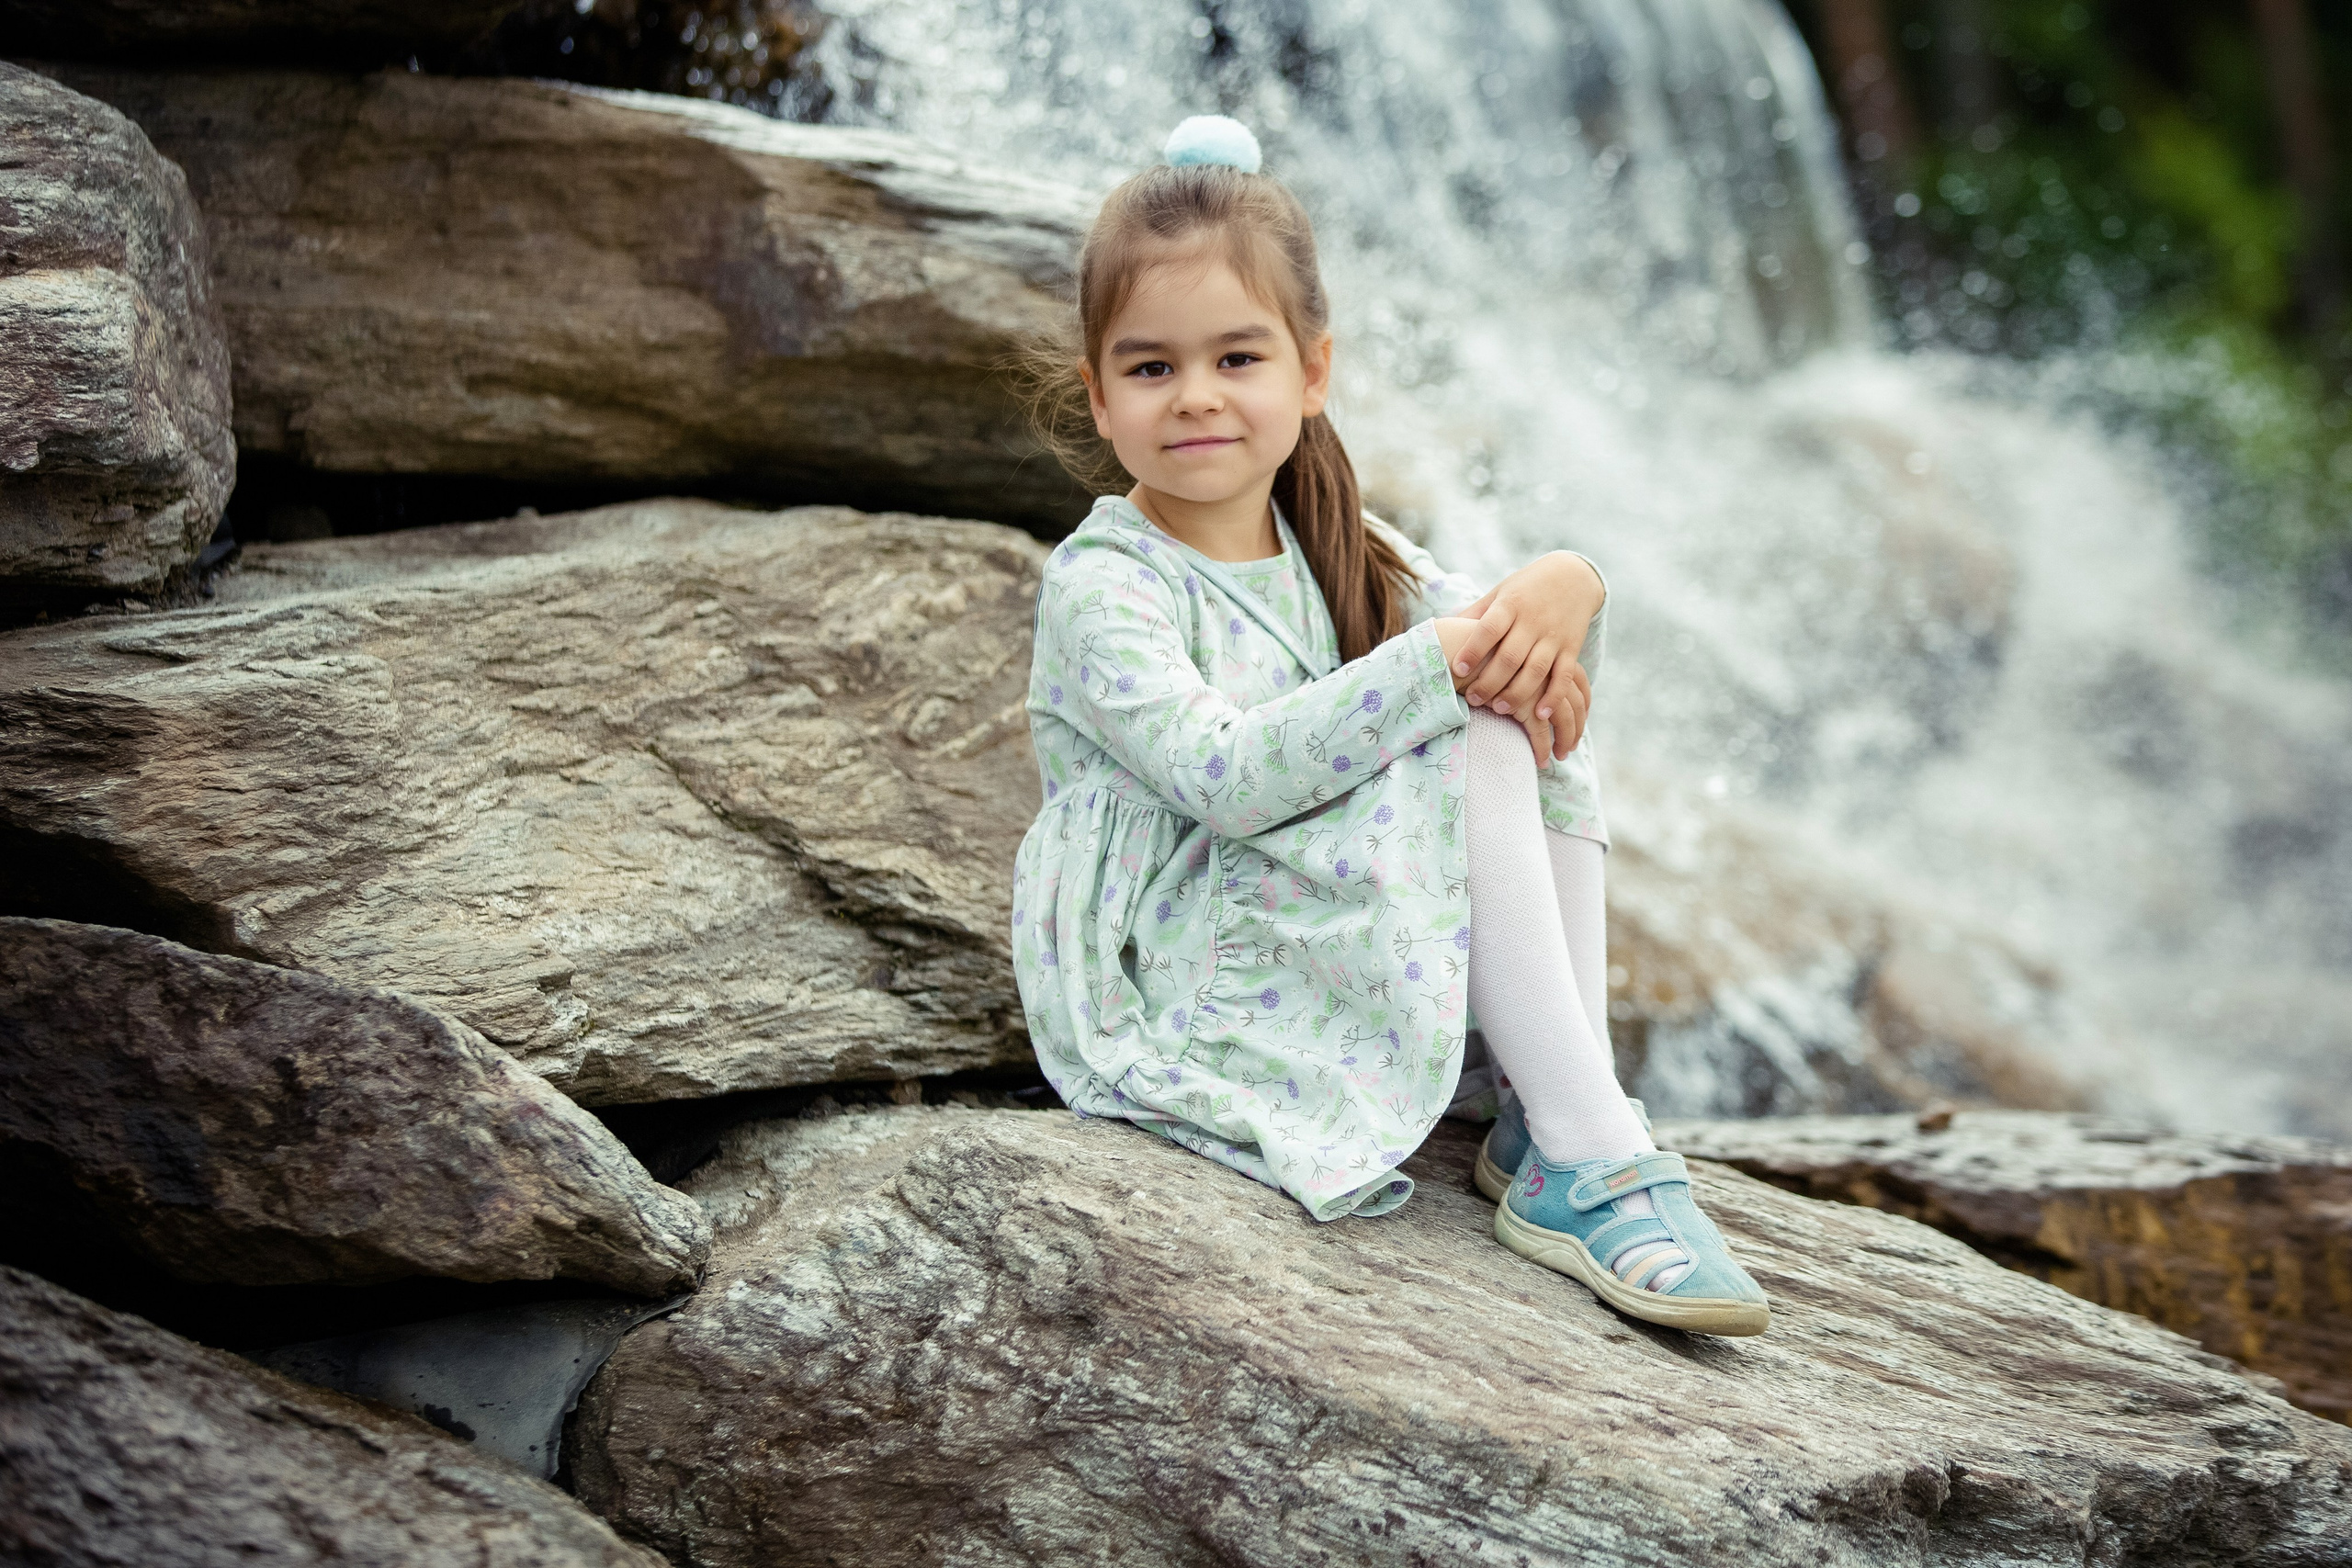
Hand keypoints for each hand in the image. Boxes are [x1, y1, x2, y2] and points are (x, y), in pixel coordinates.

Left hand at [1451, 553, 1603, 760]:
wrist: (1573, 576)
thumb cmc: (1525, 589)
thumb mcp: (1499, 593)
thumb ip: (1474, 613)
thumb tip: (1439, 629)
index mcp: (1510, 605)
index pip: (1489, 629)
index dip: (1473, 650)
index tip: (1457, 670)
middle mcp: (1533, 621)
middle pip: (1511, 656)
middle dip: (1490, 681)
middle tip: (1473, 699)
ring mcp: (1553, 636)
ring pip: (1536, 670)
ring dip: (1517, 693)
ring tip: (1499, 709)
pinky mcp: (1572, 648)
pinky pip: (1565, 676)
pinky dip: (1554, 696)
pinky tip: (1541, 715)